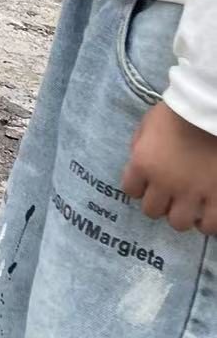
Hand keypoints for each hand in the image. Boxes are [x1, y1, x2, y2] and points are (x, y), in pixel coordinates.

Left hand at [123, 101, 216, 233]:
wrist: (208, 112)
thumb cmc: (178, 113)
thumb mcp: (148, 123)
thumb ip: (139, 145)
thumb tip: (137, 161)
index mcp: (143, 163)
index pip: (130, 190)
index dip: (139, 186)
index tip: (148, 182)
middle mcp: (164, 183)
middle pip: (152, 210)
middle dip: (159, 203)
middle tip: (169, 194)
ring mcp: (193, 193)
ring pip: (179, 223)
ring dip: (182, 214)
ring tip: (189, 205)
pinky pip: (211, 225)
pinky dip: (207, 224)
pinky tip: (207, 213)